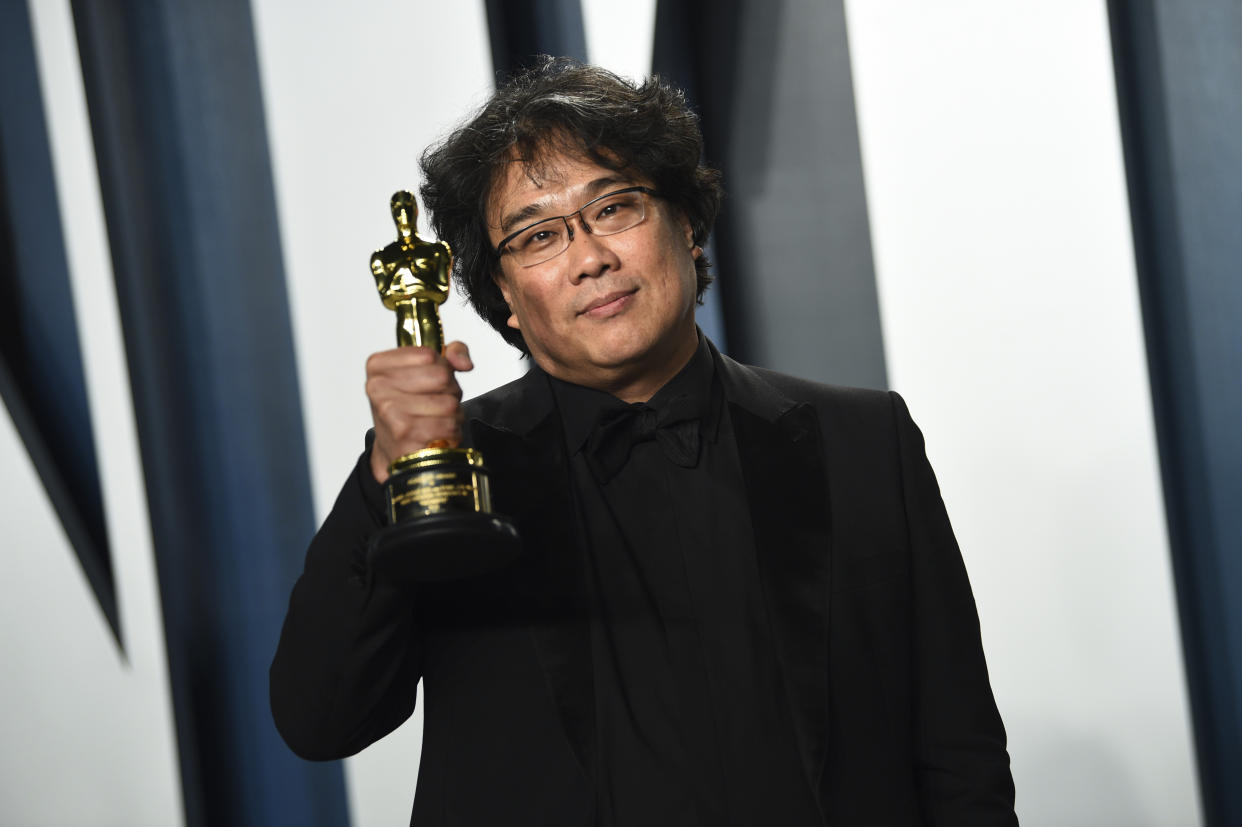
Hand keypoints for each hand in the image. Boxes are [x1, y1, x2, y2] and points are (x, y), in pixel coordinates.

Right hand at [365, 341, 472, 483]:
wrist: (395, 449)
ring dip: (453, 413)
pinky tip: (439, 432)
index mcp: (378, 366)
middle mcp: (378, 387)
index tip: (432, 380)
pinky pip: (448, 425)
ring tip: (438, 418)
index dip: (442, 367)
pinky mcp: (405, 435)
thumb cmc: (410, 408)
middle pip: (441, 377)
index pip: (428, 355)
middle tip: (438, 401)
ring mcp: (390, 412)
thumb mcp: (425, 371)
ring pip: (449, 403)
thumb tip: (464, 363)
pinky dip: (452, 430)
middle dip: (450, 390)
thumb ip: (451, 353)